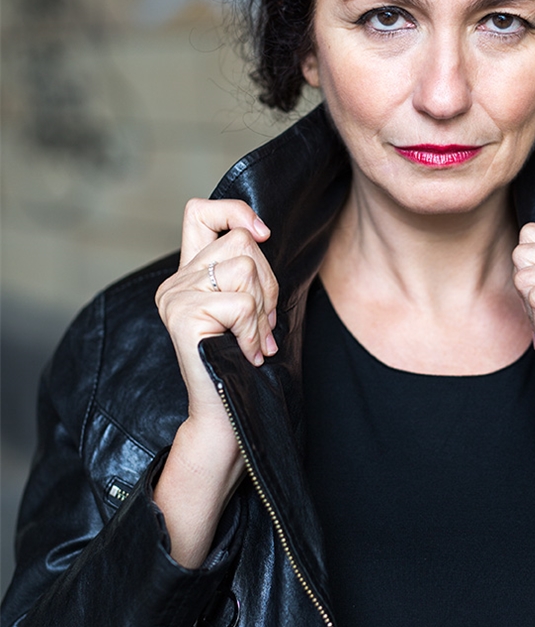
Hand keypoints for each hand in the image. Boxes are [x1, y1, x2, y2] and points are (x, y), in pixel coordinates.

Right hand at [153, 199, 278, 565]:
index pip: (201, 211)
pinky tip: (247, 353)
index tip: (264, 233)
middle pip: (241, 242)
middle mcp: (174, 282)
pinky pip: (240, 303)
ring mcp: (175, 298)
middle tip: (263, 323)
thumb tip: (262, 233)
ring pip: (245, 268)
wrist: (226, 415)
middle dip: (268, 282)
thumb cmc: (242, 364)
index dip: (235, 211)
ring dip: (263, 308)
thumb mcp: (249, 308)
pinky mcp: (182, 316)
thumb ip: (248, 273)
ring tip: (252, 339)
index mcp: (189, 274)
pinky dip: (255, 330)